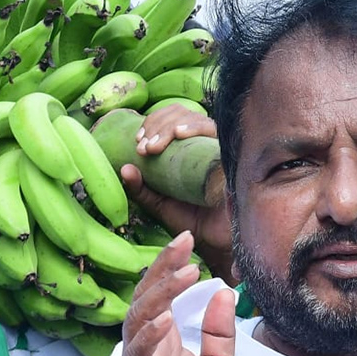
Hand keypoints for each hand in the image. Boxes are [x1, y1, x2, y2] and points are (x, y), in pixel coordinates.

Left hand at [121, 105, 233, 281]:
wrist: (216, 241)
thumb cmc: (192, 221)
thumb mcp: (159, 204)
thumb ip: (141, 189)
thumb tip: (124, 167)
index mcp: (187, 150)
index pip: (172, 118)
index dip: (153, 122)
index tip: (139, 142)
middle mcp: (205, 145)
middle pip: (184, 114)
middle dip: (159, 124)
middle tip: (145, 146)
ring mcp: (220, 150)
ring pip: (199, 120)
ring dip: (173, 125)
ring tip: (157, 143)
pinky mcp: (232, 159)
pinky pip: (218, 134)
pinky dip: (198, 128)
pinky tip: (182, 133)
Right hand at [121, 230, 236, 355]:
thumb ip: (219, 334)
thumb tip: (224, 293)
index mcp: (163, 346)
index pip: (161, 296)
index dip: (170, 267)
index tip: (188, 239)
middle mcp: (146, 354)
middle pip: (145, 301)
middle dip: (162, 269)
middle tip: (184, 242)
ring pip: (138, 324)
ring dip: (159, 296)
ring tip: (183, 272)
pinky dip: (150, 338)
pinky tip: (166, 319)